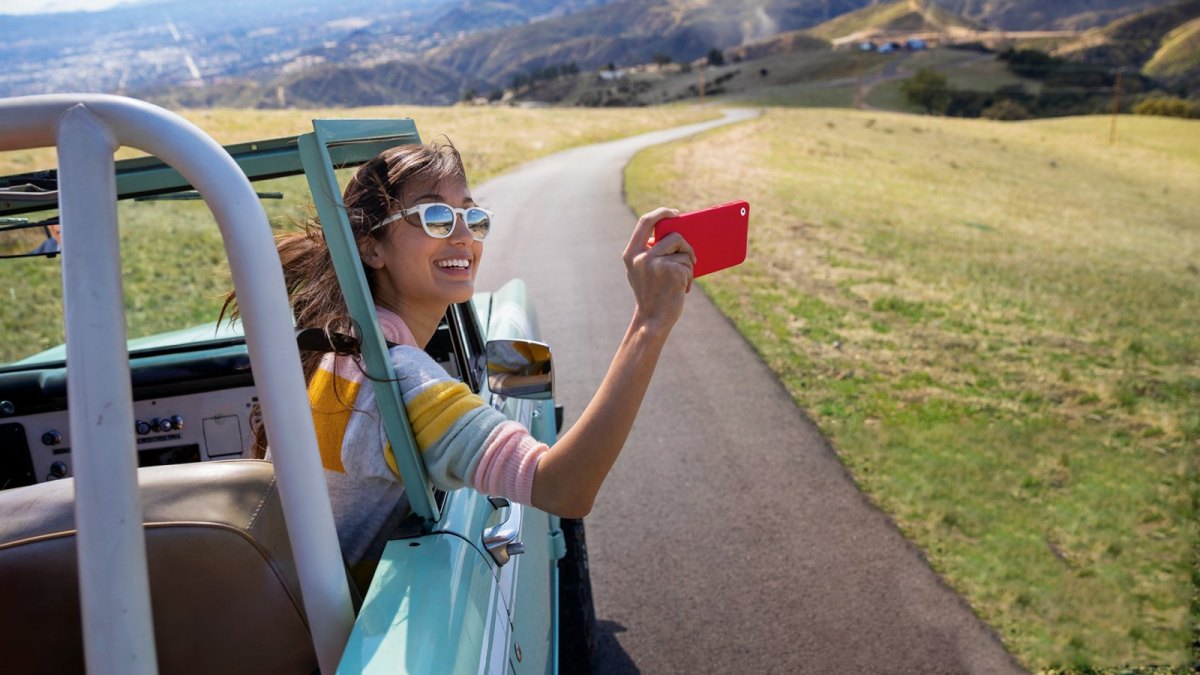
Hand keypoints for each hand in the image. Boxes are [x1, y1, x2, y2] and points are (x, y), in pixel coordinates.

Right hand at [622, 207, 695, 332]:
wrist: (653, 320)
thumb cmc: (651, 295)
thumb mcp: (640, 271)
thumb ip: (647, 253)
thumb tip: (671, 234)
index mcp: (632, 254)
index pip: (645, 221)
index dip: (662, 213)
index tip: (675, 214)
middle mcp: (642, 256)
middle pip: (674, 236)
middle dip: (685, 245)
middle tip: (690, 253)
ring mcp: (656, 264)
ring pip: (684, 253)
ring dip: (688, 266)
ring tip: (680, 282)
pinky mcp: (672, 272)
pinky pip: (689, 266)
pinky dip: (690, 277)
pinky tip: (682, 290)